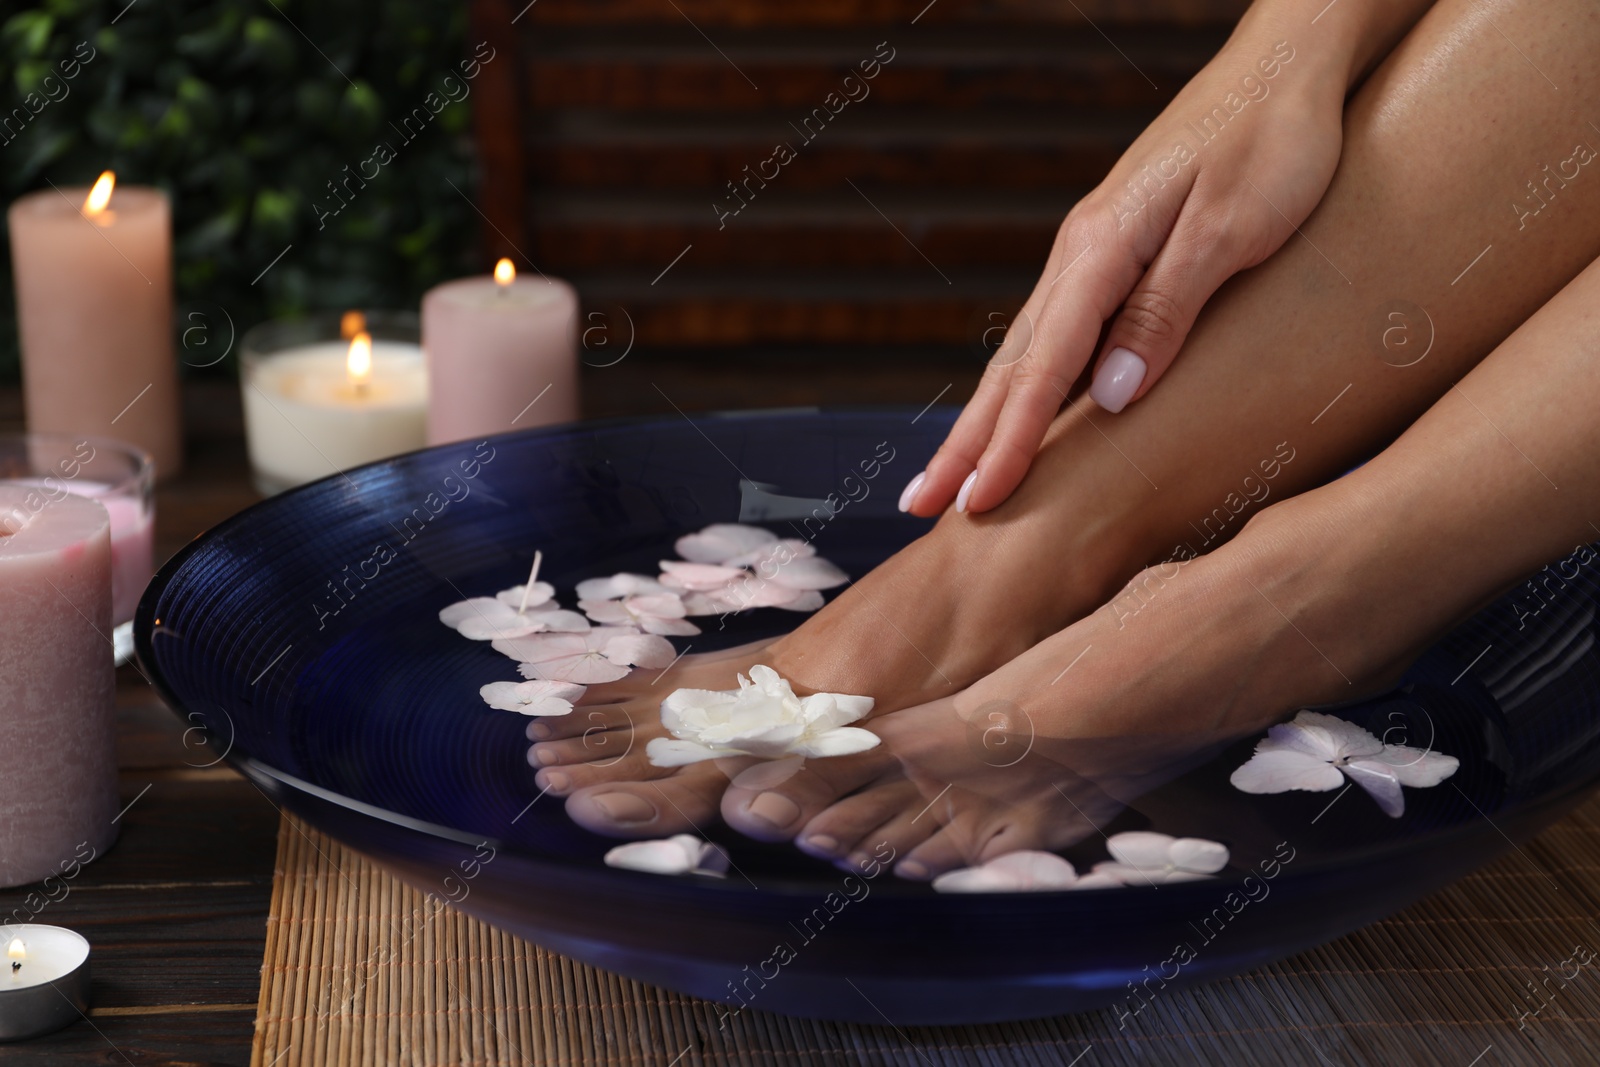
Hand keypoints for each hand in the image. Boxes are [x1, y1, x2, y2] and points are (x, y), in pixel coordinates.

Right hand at [905, 29, 1346, 516]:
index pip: (1043, 368)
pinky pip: (1057, 337)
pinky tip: (1019, 413)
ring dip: (986, 419)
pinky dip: (1025, 386)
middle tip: (919, 506)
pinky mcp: (1117, 255)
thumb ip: (1167, 311)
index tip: (978, 504)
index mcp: (1100, 249)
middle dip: (965, 442)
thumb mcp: (1232, 228)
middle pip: (1010, 366)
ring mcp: (1093, 255)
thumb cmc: (1273, 139)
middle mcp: (1081, 254)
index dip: (1011, 442)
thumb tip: (1109, 397)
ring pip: (1025, 352)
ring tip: (952, 476)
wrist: (1285, 64)